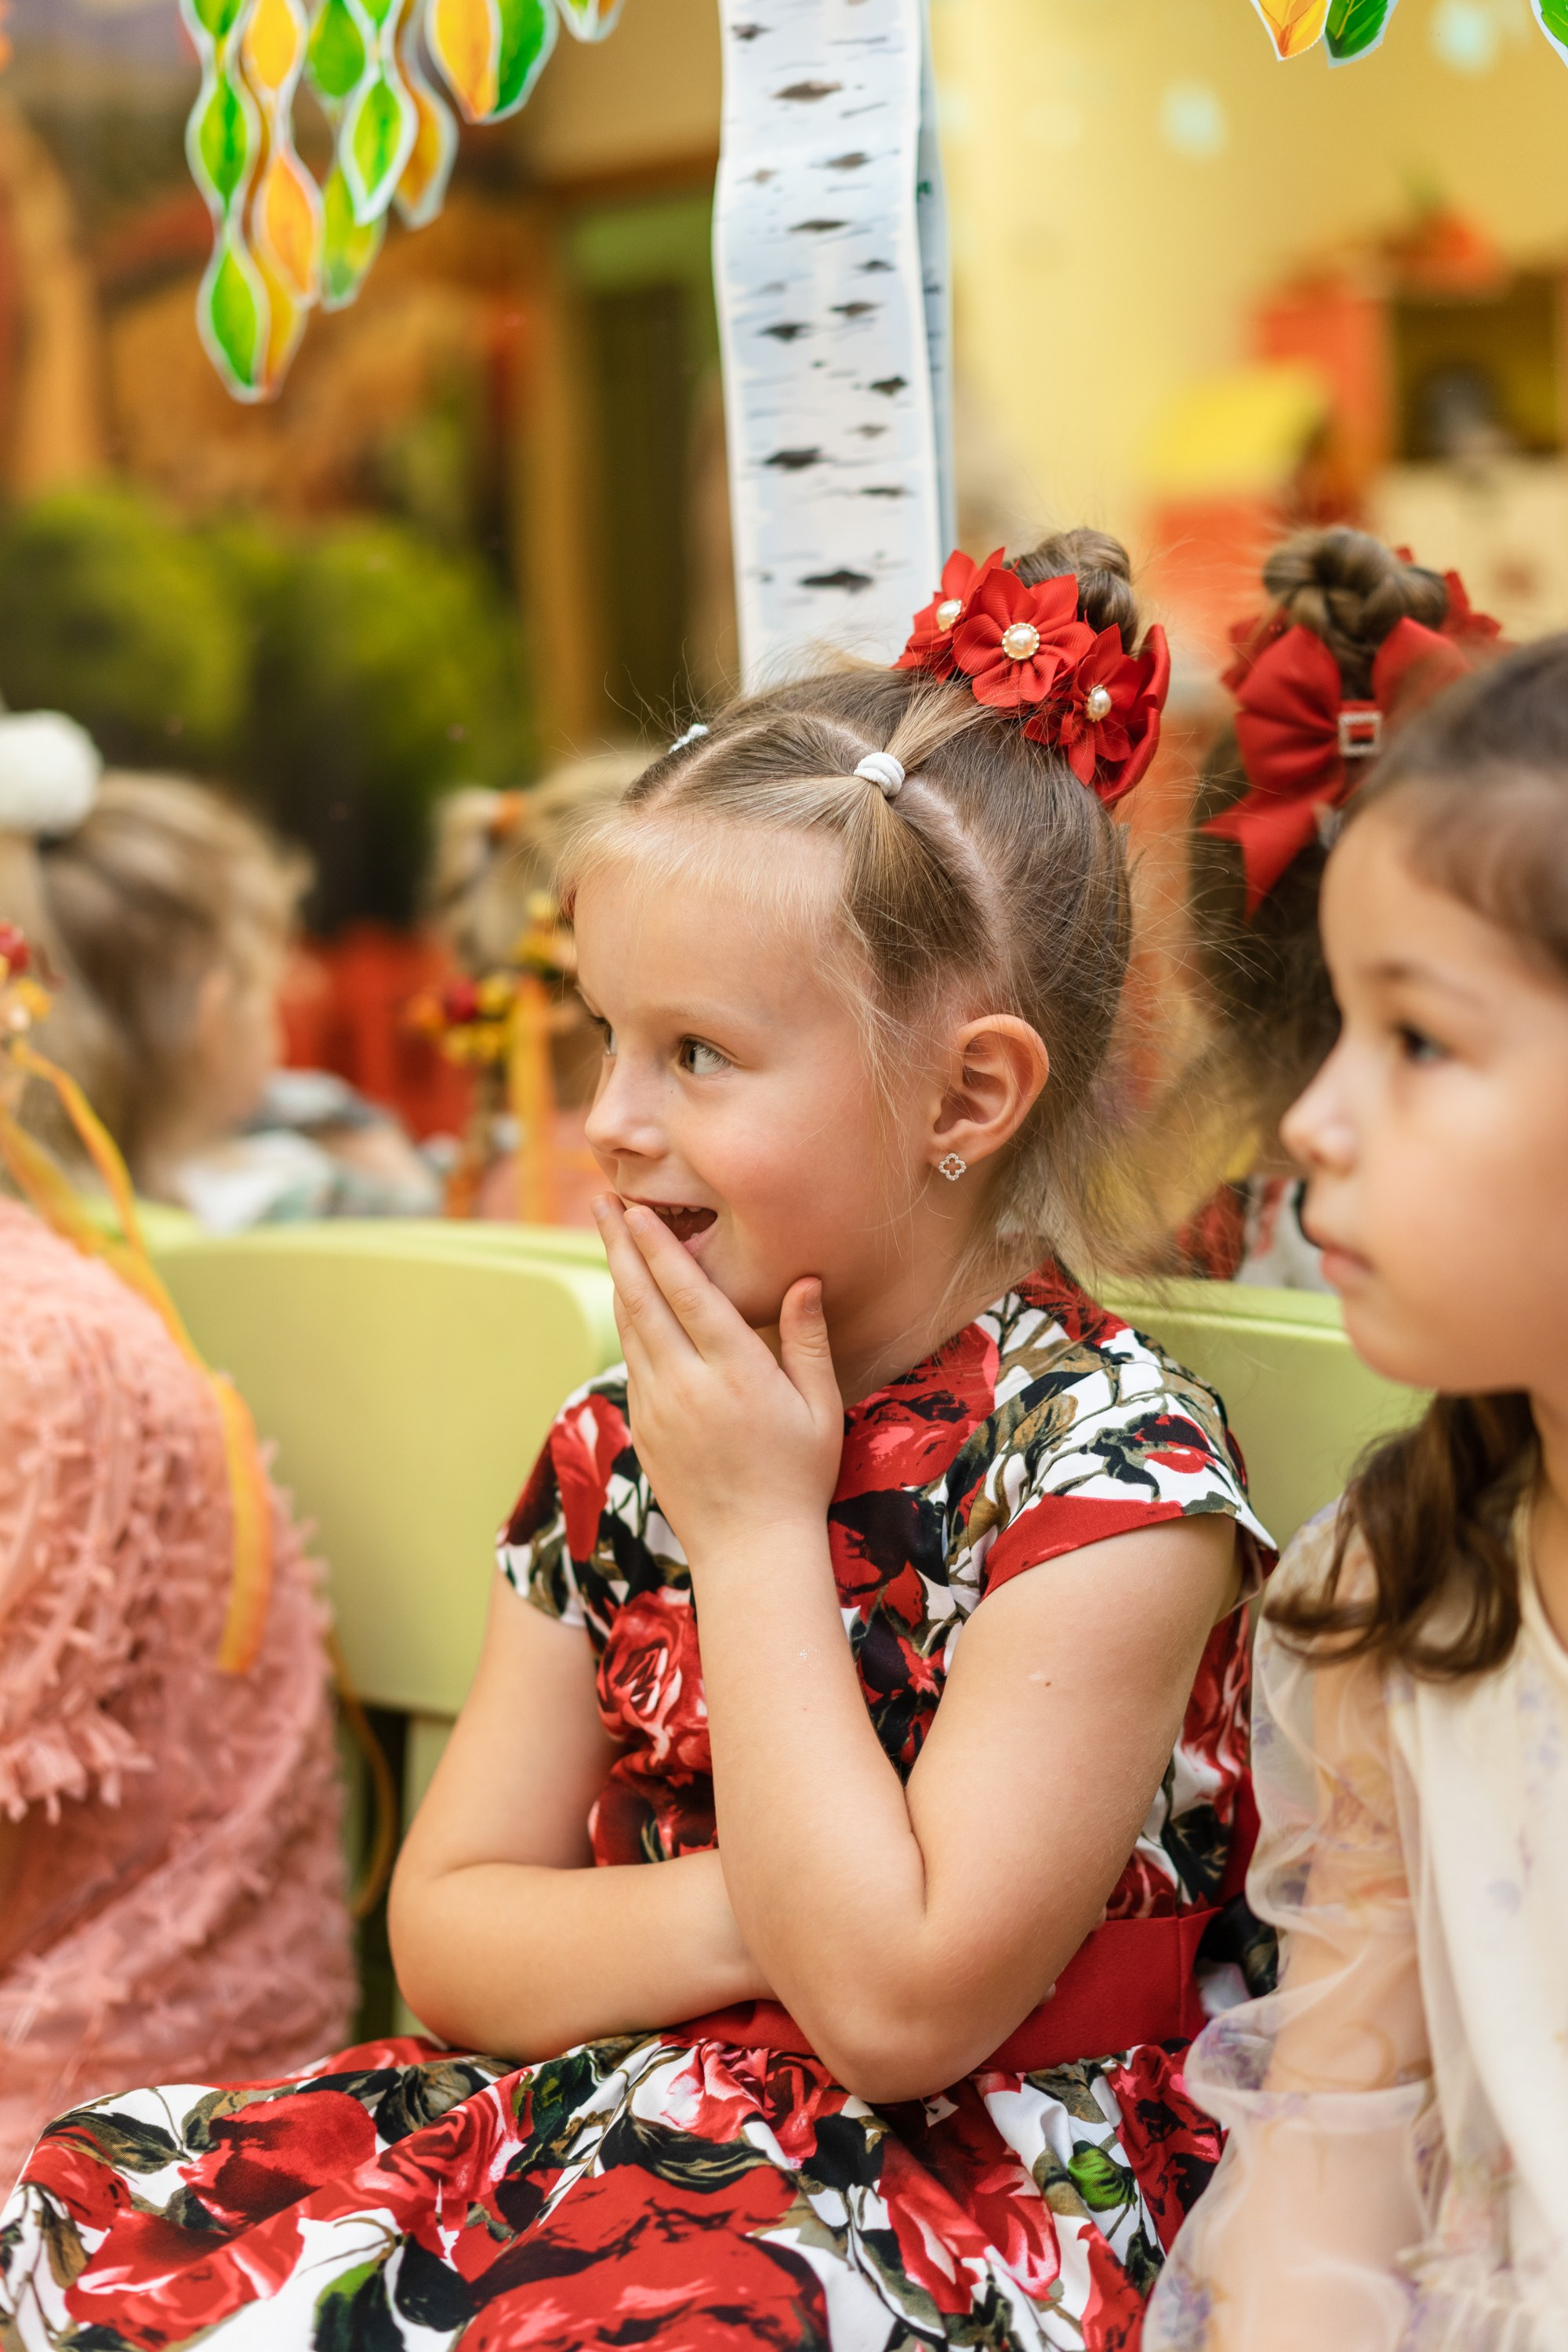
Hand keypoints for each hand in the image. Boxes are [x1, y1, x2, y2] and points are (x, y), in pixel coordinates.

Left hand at [593, 1195, 843, 1562]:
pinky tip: (626, 1298)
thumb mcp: (820, 1408)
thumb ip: (807, 1341)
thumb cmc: (799, 1477)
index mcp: (736, 1373)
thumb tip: (805, 1281)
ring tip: (609, 1235)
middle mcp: (687, 1385)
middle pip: (642, 1300)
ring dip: (617, 1277)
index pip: (689, 1294)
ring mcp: (658, 1408)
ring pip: (629, 1328)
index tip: (637, 1209)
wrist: (751, 1550)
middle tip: (601, 1201)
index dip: (659, 1247)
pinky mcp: (644, 1428)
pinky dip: (626, 1321)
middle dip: (620, 1245)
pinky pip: (631, 1360)